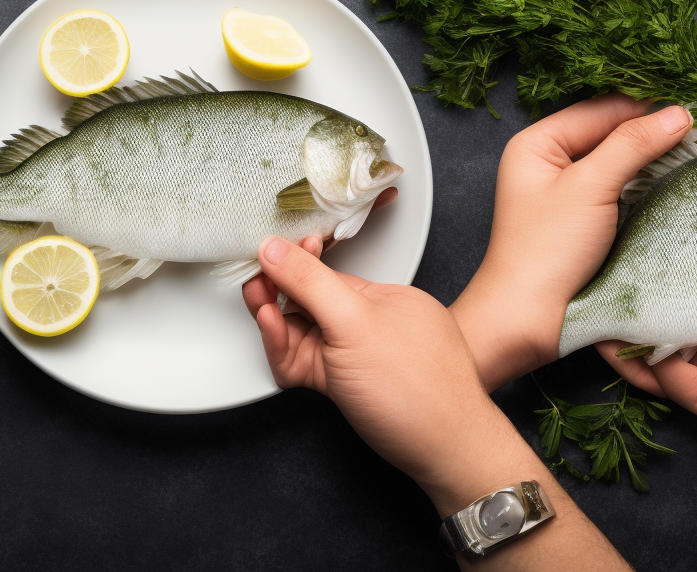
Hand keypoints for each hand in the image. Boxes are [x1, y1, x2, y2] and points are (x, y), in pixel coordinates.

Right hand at [243, 237, 633, 569]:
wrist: (442, 450)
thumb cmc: (417, 388)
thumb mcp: (354, 321)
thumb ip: (310, 282)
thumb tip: (276, 247)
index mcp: (381, 295)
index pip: (324, 271)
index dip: (291, 265)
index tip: (262, 262)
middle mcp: (367, 321)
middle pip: (308, 300)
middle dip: (275, 294)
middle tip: (255, 292)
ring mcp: (354, 353)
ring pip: (301, 332)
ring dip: (275, 322)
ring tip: (262, 313)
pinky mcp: (342, 382)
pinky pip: (303, 361)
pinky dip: (284, 350)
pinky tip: (276, 339)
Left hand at [449, 94, 693, 389]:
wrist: (528, 318)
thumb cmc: (547, 250)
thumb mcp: (591, 187)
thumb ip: (633, 145)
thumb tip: (678, 113)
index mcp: (537, 143)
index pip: (600, 109)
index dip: (644, 108)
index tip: (692, 113)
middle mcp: (547, 161)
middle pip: (608, 132)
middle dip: (650, 135)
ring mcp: (564, 191)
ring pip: (617, 161)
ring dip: (650, 161)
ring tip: (689, 158)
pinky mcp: (581, 219)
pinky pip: (618, 189)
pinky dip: (643, 186)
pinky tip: (668, 186)